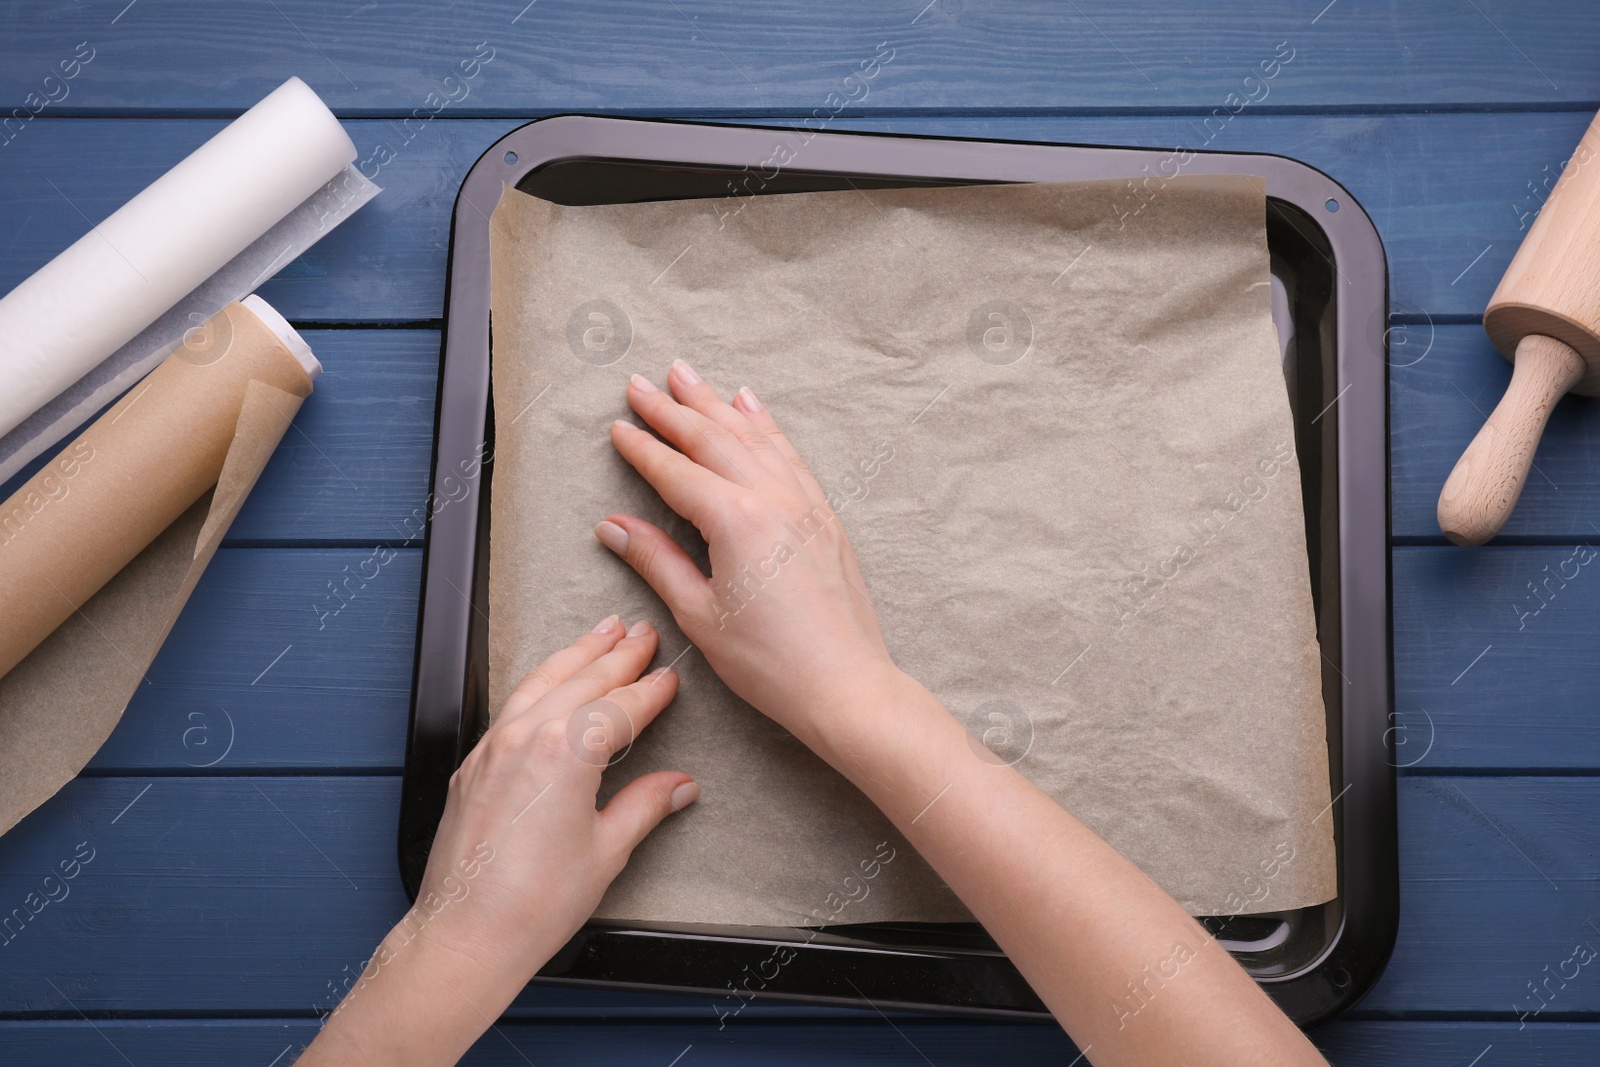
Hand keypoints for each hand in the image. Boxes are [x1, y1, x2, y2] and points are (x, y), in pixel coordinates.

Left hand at [300, 617, 696, 1065]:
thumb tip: (677, 786)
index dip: (651, 691)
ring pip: (542, 681)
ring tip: (601, 632)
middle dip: (617, 654)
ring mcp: (494, 747)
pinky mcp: (474, 765)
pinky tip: (551, 679)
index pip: (622, 707)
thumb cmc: (533, 904)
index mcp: (568, 753)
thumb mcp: (606, 852)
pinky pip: (512, 704)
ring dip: (576, 654)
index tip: (670, 677)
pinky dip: (540, 682)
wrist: (466, 934)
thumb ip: (644, 806)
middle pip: (582, 680)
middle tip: (642, 633)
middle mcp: (527, 737)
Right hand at [595, 359, 900, 745]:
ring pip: (753, 436)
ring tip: (688, 375)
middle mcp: (773, 498)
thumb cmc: (770, 662)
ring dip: (716, 403)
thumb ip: (656, 561)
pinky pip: (789, 453)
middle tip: (640, 382)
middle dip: (673, 408)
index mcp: (735, 521)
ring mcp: (804, 502)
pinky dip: (765, 425)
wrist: (845, 684)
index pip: (676, 472)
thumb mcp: (699, 615)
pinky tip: (751, 405)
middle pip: (713, 438)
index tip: (618, 426)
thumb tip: (615, 525)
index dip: (643, 448)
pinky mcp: (824, 515)